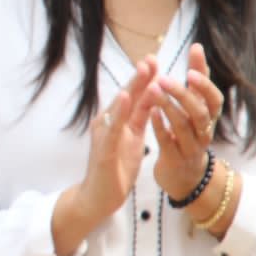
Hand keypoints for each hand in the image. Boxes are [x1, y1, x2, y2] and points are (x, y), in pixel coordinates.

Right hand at [71, 57, 158, 219]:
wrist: (99, 197)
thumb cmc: (115, 168)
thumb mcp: (134, 138)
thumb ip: (140, 117)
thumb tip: (153, 94)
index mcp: (119, 121)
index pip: (135, 96)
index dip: (145, 78)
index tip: (156, 60)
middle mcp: (108, 123)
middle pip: (127, 96)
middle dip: (139, 76)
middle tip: (151, 57)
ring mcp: (104, 134)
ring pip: (119, 107)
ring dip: (132, 86)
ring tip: (143, 70)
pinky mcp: (103, 148)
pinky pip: (112, 127)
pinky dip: (118, 111)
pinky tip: (124, 97)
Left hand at [151, 43, 224, 198]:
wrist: (185, 176)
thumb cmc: (189, 133)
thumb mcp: (195, 107)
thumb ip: (196, 80)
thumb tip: (197, 46)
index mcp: (209, 117)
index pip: (214, 98)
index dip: (205, 82)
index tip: (191, 66)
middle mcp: (204, 132)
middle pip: (200, 112)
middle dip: (183, 94)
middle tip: (163, 78)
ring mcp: (191, 147)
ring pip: (184, 126)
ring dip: (169, 107)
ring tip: (153, 90)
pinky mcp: (175, 159)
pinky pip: (169, 142)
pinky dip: (160, 127)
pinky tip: (150, 112)